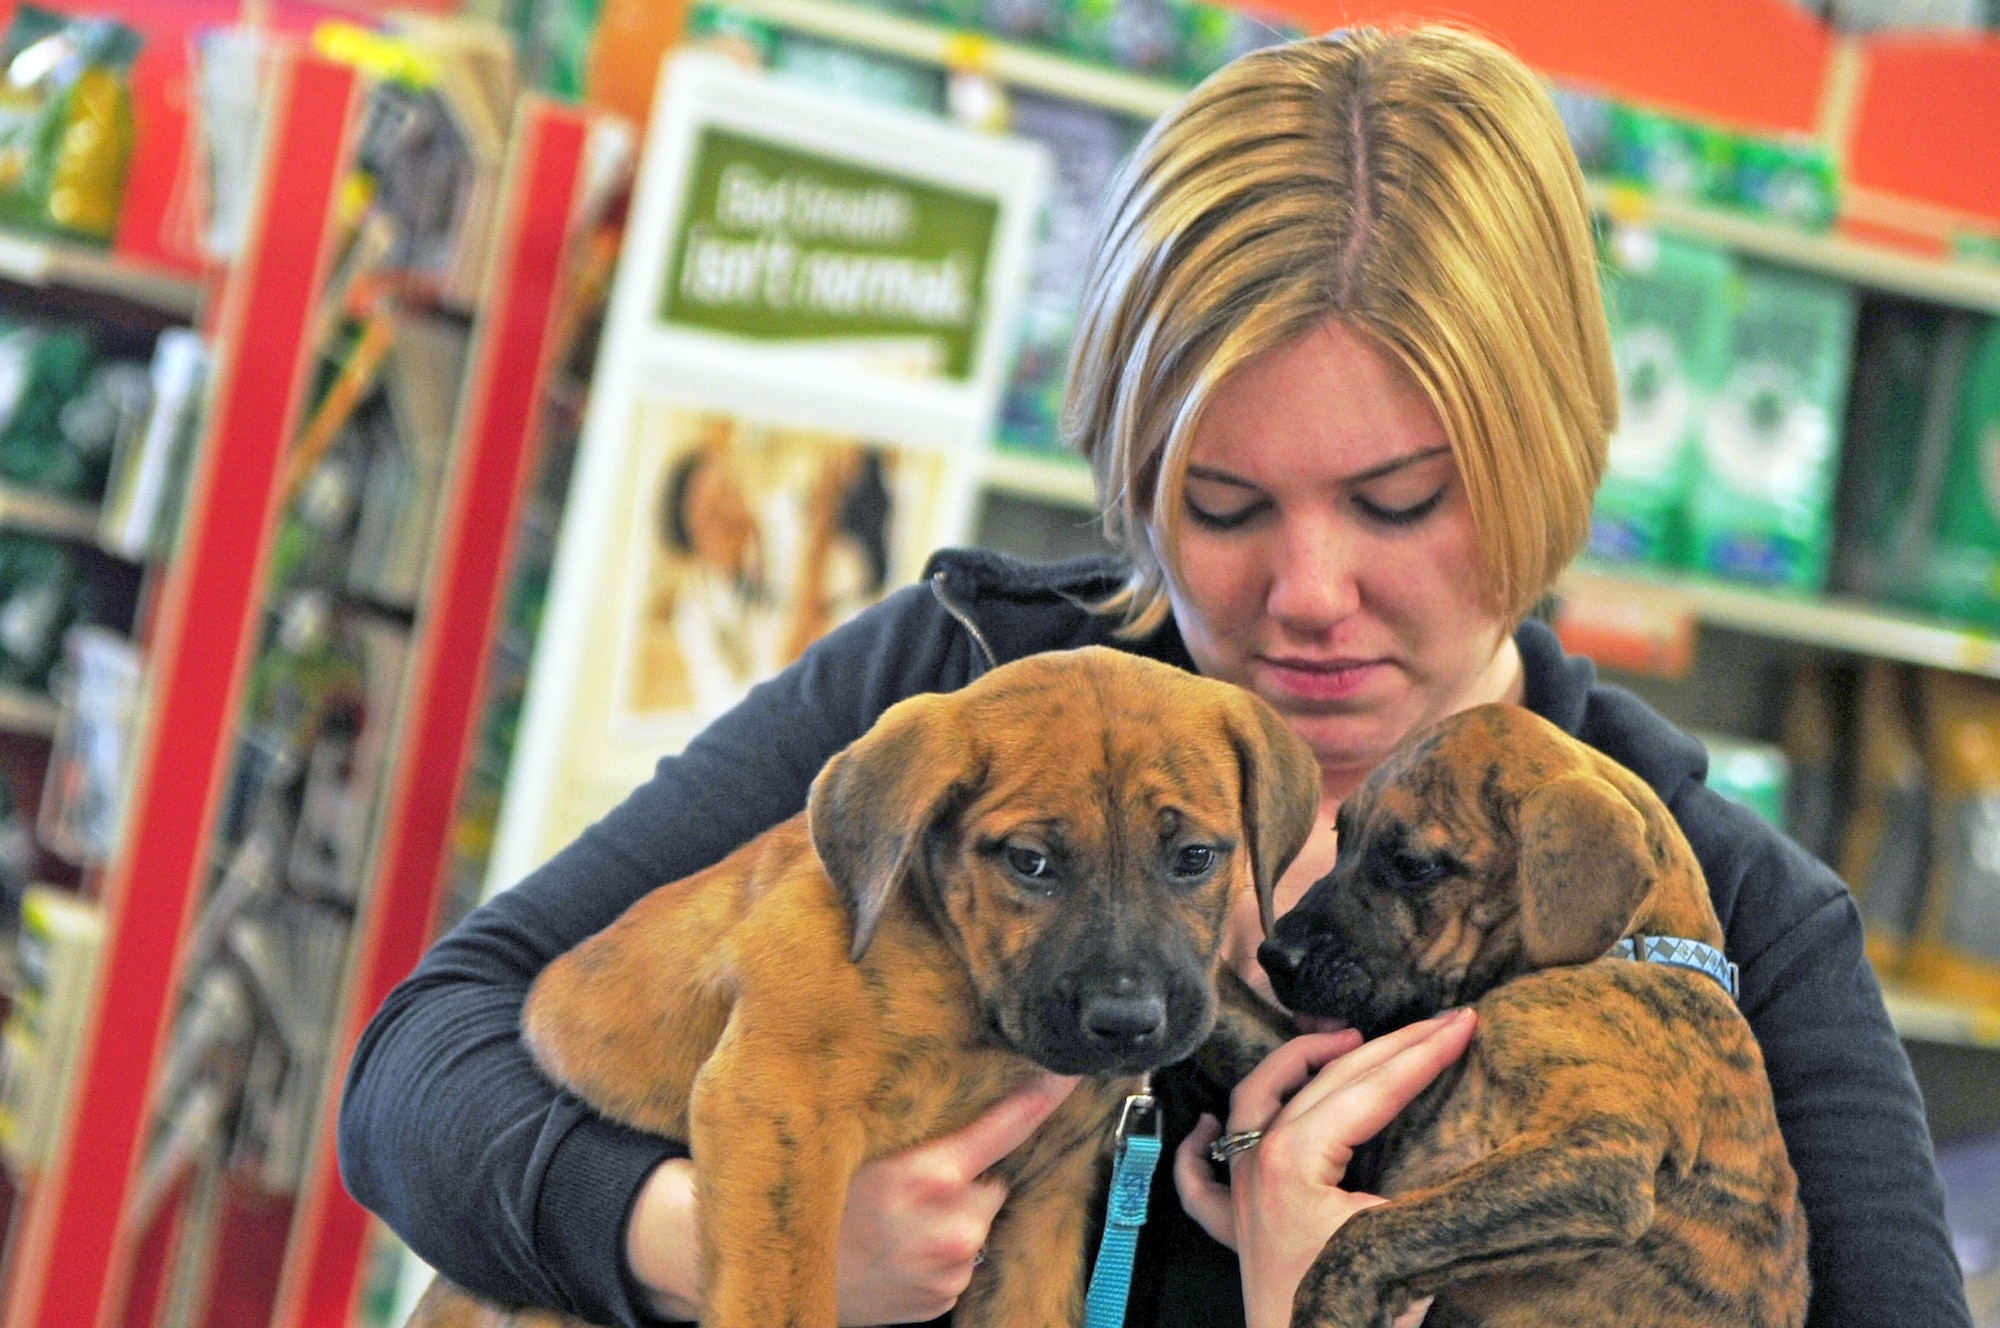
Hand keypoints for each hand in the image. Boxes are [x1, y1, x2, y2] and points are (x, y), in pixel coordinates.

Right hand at [626, 1072, 1079, 1324]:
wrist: (773, 1263)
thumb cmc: (811, 1185)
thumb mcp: (854, 1135)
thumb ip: (904, 1103)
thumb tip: (949, 1047)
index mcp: (926, 1175)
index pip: (1010, 1121)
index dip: (1046, 1090)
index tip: (1074, 1066)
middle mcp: (948, 1224)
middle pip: (990, 1171)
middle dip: (967, 1164)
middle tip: (912, 1169)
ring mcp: (948, 1265)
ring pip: (976, 1211)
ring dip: (953, 1206)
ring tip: (896, 1209)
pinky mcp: (943, 1295)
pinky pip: (961, 1253)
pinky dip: (940, 1243)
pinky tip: (898, 1240)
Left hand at [1172, 1008, 1475, 1327]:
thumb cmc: (1361, 1314)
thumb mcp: (1407, 1237)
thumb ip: (1429, 1179)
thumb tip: (1464, 1134)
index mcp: (1296, 1161)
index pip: (1372, 1090)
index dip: (1423, 1054)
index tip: (1463, 1023)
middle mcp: (1258, 1166)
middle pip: (1325, 1084)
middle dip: (1387, 1047)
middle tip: (1437, 1022)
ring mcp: (1240, 1197)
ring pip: (1252, 1105)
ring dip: (1295, 1066)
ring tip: (1343, 1041)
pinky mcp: (1235, 1233)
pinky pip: (1200, 1179)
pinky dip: (1199, 1146)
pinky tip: (1201, 1124)